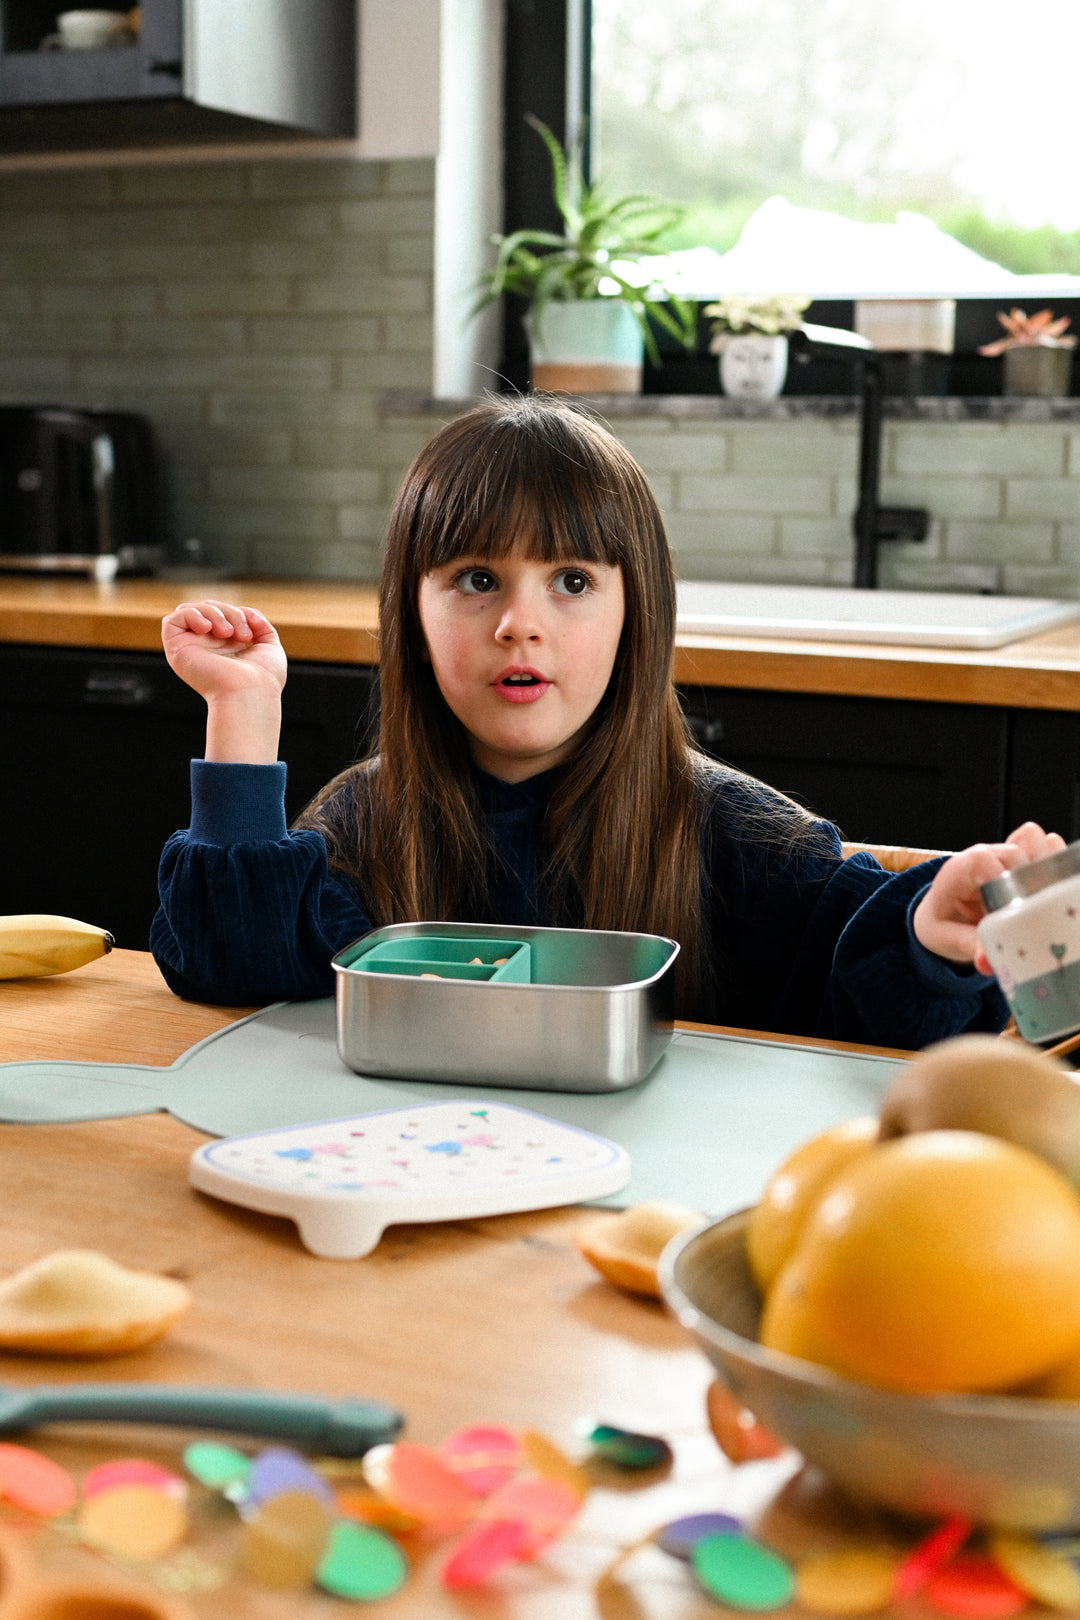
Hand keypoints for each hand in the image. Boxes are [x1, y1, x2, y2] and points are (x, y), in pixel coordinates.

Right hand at [162, 600, 285, 700]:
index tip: (255, 629)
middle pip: (209, 609)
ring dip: (214, 613)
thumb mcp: (268, 645)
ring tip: (228, 633)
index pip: (223, 613)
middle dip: (230, 612)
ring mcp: (190, 648)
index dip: (239, 613)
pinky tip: (207, 628)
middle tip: (243, 635)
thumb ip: (259, 625)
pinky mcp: (176, 650)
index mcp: (226, 647)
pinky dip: (192, 615)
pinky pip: (172, 620)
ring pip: (191, 610)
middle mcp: (206, 647)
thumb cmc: (263, 679)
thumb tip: (249, 614)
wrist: (251, 693)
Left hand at [912, 822, 1066, 969]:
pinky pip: (1045, 845)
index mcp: (959, 869)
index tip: (1008, 908)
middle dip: (1025, 883)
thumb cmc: (943, 922)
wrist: (942, 913)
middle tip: (1028, 913)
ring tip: (1040, 900)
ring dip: (1042, 870)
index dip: (1000, 881)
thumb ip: (970, 946)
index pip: (983, 860)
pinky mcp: (1023, 857)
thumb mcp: (948, 938)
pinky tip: (1047, 891)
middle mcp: (984, 854)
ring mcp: (1005, 853)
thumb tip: (987, 963)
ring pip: (1034, 841)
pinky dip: (1051, 865)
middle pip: (1015, 853)